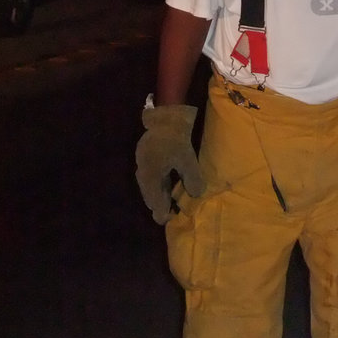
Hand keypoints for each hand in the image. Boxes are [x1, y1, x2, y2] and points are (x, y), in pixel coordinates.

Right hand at [134, 104, 204, 223]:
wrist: (165, 117)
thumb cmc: (176, 139)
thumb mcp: (187, 159)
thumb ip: (191, 178)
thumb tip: (196, 195)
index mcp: (150, 176)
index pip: (155, 201)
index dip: (162, 212)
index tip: (170, 219)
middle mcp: (143, 173)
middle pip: (149, 196)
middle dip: (159, 205)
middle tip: (169, 214)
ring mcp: (142, 165)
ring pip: (149, 187)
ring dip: (158, 196)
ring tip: (167, 204)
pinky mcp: (145, 159)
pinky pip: (149, 179)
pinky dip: (157, 186)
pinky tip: (165, 187)